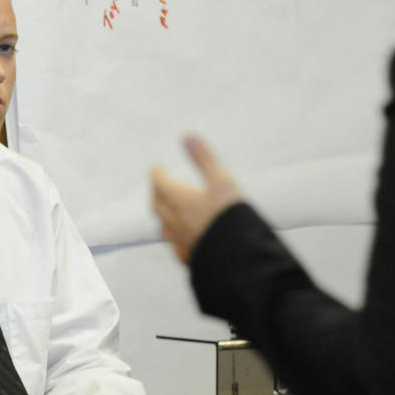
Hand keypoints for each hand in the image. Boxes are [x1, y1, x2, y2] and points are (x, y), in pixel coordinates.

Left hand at [151, 135, 241, 262]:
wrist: (238, 258)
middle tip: (159, 185)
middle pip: (157, 205)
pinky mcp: (190, 257)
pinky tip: (180, 238)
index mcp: (179, 201)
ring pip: (163, 226)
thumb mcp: (222, 181)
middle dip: (156, 192)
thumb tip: (187, 136)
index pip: (159, 183)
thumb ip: (204, 159)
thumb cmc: (230, 217)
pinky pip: (175, 245)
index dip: (156, 173)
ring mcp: (181, 242)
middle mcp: (175, 222)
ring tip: (166, 210)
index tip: (156, 167)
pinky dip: (173, 236)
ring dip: (162, 215)